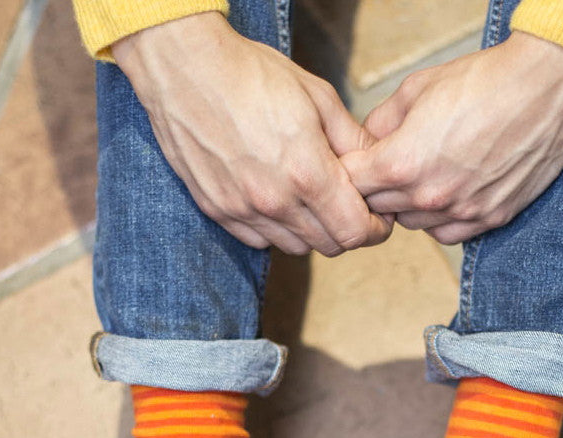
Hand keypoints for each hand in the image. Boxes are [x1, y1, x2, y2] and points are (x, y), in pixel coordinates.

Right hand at [113, 13, 390, 255]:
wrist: (184, 65)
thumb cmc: (253, 74)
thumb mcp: (317, 97)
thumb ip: (353, 141)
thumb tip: (378, 168)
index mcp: (307, 174)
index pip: (356, 232)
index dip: (374, 229)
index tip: (377, 217)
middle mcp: (275, 201)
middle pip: (330, 246)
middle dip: (347, 230)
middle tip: (348, 207)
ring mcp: (243, 210)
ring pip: (296, 247)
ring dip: (312, 232)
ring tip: (311, 201)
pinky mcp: (218, 211)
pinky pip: (261, 240)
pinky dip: (277, 229)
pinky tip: (279, 199)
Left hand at [342, 31, 562, 243]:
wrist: (545, 88)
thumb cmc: (484, 81)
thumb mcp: (418, 88)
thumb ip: (382, 122)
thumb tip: (368, 142)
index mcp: (403, 163)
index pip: (352, 185)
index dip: (350, 171)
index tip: (356, 163)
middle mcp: (429, 197)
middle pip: (380, 208)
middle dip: (376, 188)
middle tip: (387, 167)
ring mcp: (461, 212)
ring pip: (413, 224)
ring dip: (409, 205)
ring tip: (422, 175)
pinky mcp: (489, 219)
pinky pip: (448, 234)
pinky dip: (440, 219)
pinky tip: (447, 193)